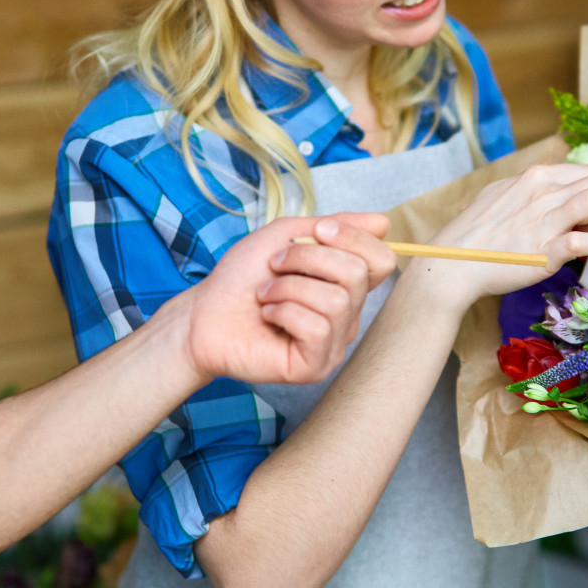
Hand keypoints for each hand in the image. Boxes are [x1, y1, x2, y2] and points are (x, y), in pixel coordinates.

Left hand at [171, 214, 396, 386]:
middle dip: (307, 258)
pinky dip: (284, 312)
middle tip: (275, 265)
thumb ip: (335, 225)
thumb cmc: (242, 277)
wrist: (204, 313)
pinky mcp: (315, 366)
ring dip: (289, 287)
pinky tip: (268, 316)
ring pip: (337, 300)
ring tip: (266, 294)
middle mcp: (346, 316)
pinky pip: (318, 329)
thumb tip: (384, 222)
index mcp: (345, 285)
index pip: (381, 259)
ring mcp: (333, 344)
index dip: (352, 236)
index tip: (317, 231)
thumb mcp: (287, 234)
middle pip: (358, 273)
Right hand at [408, 163, 587, 311]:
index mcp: (535, 176)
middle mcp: (543, 192)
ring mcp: (546, 220)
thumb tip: (560, 187)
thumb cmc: (476, 233)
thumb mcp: (503, 195)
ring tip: (585, 235)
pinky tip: (574, 253)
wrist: (453, 264)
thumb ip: (534, 188)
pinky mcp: (547, 250)